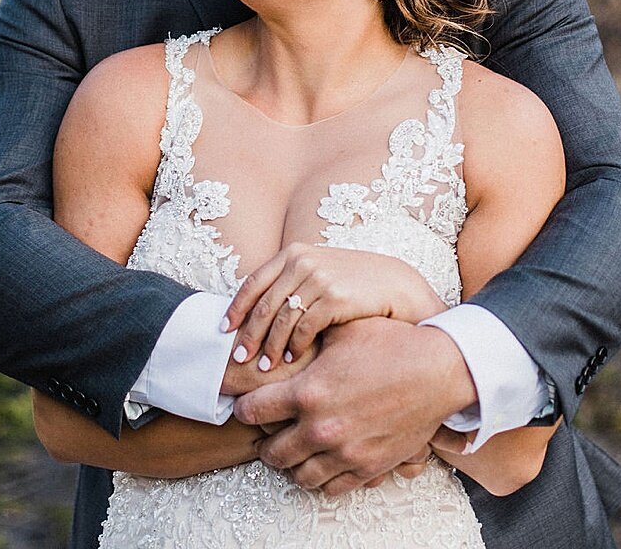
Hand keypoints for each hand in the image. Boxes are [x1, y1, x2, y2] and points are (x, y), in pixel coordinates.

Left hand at [224, 243, 446, 370]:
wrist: (397, 285)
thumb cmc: (354, 285)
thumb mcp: (319, 274)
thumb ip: (291, 285)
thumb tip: (257, 313)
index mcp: (294, 254)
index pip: (253, 282)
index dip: (236, 308)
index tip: (224, 330)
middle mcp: (303, 261)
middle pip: (264, 304)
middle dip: (249, 334)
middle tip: (238, 358)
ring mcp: (319, 278)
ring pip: (282, 319)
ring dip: (271, 345)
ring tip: (265, 366)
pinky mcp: (335, 297)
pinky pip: (305, 327)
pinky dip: (295, 345)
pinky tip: (292, 359)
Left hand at [233, 318, 475, 496]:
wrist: (438, 371)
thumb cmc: (392, 344)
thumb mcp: (344, 330)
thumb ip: (309, 334)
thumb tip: (285, 327)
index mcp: (309, 392)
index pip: (252, 411)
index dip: (245, 406)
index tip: (249, 404)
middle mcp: (321, 428)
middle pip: (271, 453)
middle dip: (265, 442)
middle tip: (269, 432)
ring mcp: (344, 453)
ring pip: (298, 475)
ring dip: (292, 464)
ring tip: (296, 449)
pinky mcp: (367, 467)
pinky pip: (330, 487)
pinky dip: (321, 477)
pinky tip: (323, 460)